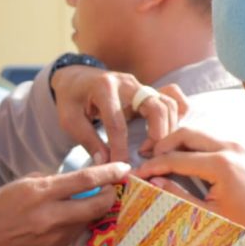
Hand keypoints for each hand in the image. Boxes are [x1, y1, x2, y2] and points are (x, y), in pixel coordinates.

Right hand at [0, 162, 130, 245]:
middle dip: (111, 194)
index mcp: (41, 193)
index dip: (109, 173)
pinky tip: (64, 219)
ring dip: (92, 209)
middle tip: (113, 187)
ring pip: (88, 220)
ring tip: (84, 202)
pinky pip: (75, 233)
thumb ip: (53, 181)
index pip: (85, 180)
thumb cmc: (0, 207)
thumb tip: (80, 179)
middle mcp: (51, 215)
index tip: (123, 167)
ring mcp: (55, 236)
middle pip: (97, 204)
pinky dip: (77, 223)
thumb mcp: (23, 184)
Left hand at [49, 66, 186, 163]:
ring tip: (153, 150)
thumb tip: (106, 164)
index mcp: (103, 87)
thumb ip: (88, 140)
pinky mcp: (148, 91)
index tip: (121, 168)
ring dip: (167, 129)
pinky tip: (166, 135)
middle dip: (157, 135)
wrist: (76, 78)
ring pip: (167, 104)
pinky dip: (175, 116)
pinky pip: (171, 99)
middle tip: (149, 157)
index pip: (117, 122)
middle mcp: (127, 83)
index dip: (120, 148)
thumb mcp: (69, 120)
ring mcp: (141, 85)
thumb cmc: (71, 99)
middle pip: (155, 107)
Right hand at [136, 127, 244, 245]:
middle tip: (147, 158)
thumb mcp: (207, 215)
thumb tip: (152, 183)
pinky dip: (190, 146)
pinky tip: (180, 159)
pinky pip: (208, 140)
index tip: (137, 174)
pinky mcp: (239, 148)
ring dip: (176, 143)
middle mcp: (229, 148)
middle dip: (162, 145)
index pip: (175, 158)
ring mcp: (236, 145)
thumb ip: (177, 196)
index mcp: (221, 165)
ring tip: (160, 159)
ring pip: (196, 133)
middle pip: (184, 134)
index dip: (152, 166)